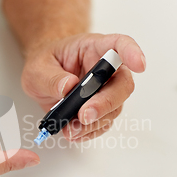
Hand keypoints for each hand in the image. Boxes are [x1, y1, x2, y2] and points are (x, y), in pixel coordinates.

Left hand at [22, 33, 145, 141]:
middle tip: (85, 115)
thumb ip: (51, 77)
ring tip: (70, 129)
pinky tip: (73, 132)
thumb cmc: (45, 64)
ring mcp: (106, 91)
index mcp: (94, 48)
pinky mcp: (100, 110)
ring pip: (114, 109)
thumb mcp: (38, 67)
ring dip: (94, 122)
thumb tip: (68, 87)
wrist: (43, 77)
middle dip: (106, 102)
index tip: (139, 65)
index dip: (132, 53)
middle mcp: (106, 70)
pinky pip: (102, 123)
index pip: (119, 45)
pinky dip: (88, 132)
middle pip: (122, 85)